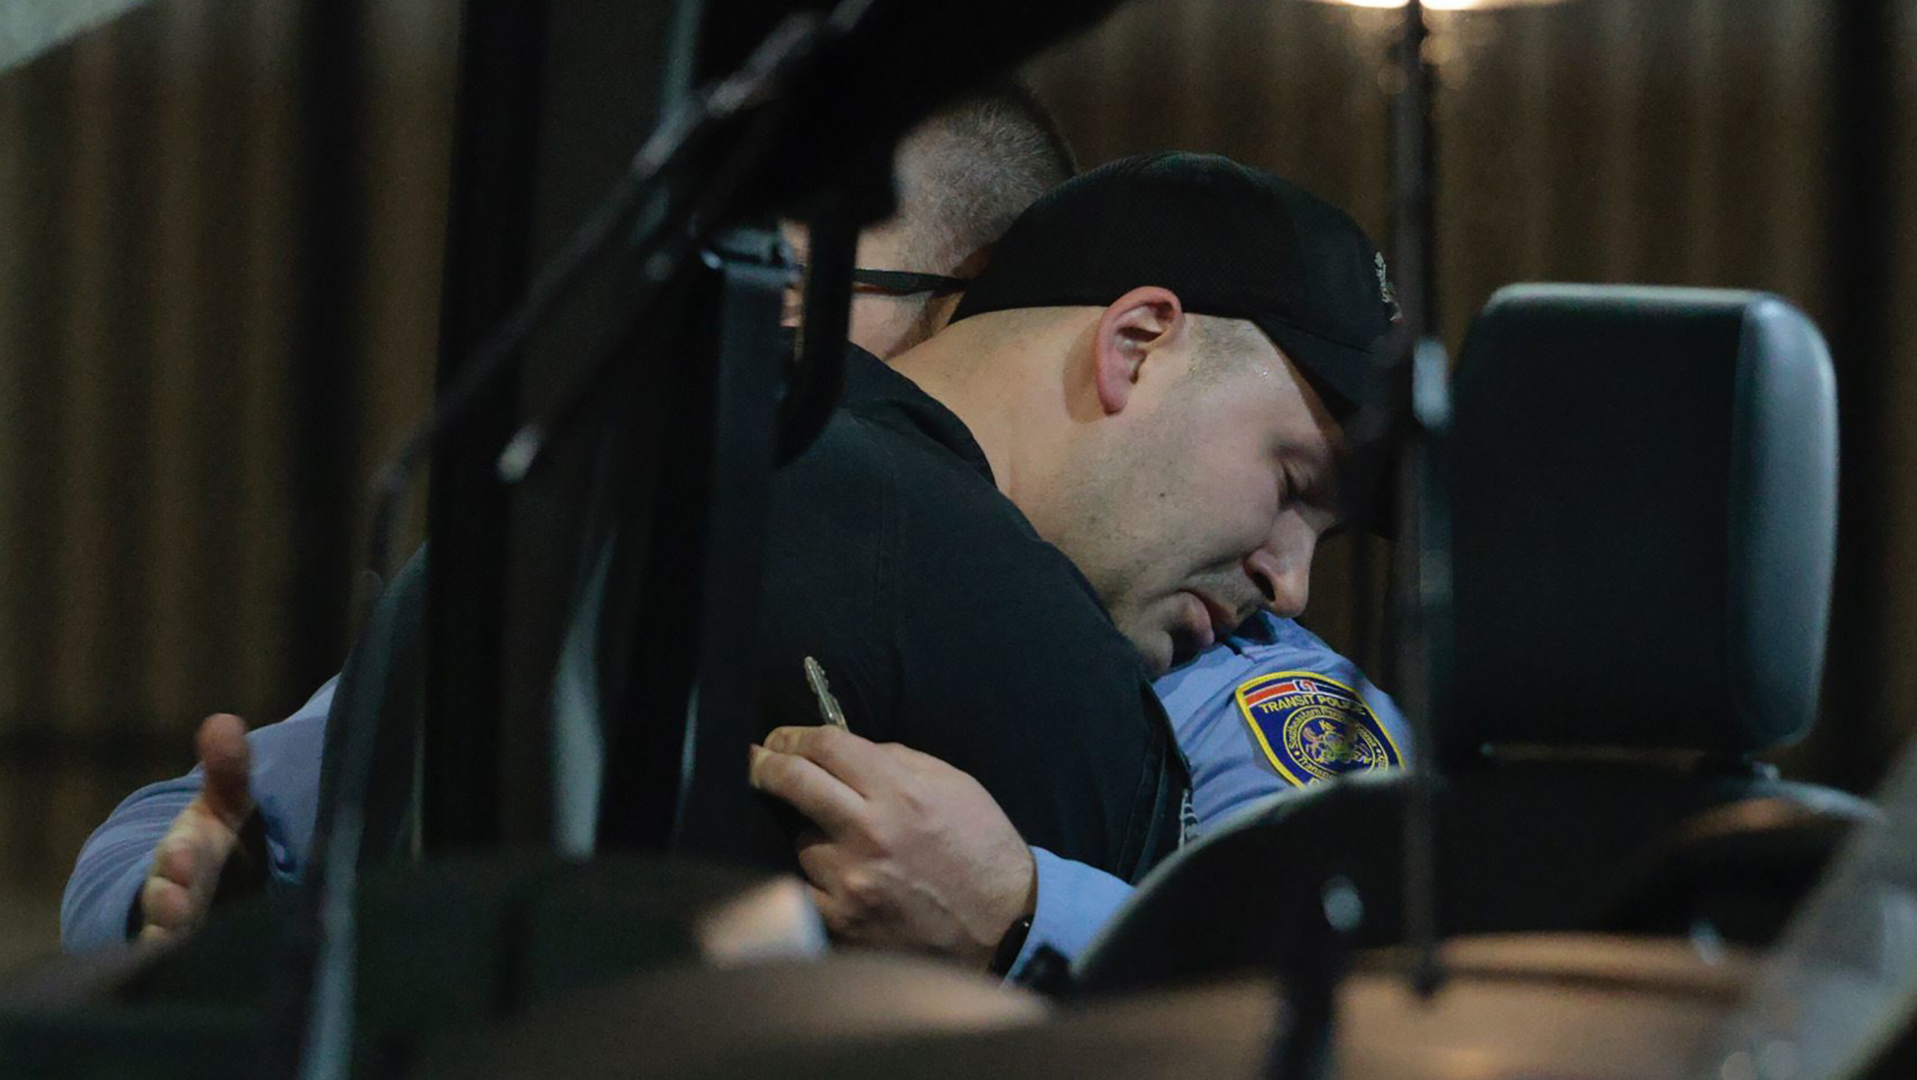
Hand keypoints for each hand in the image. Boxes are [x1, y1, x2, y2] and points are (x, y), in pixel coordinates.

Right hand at [137, 714, 252, 943]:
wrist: (202, 890)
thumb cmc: (218, 842)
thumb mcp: (225, 805)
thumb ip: (228, 770)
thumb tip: (225, 722)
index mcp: (185, 855)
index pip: (178, 856)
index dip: (180, 857)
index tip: (183, 852)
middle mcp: (177, 895)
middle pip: (167, 901)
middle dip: (170, 900)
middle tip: (175, 901)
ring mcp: (185, 930)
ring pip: (171, 937)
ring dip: (173, 938)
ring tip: (172, 941)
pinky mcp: (197, 955)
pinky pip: (189, 965)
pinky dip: (186, 966)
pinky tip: (196, 971)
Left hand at [748, 725, 1035, 969]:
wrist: (1005, 924)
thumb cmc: (981, 847)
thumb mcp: (953, 784)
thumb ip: (895, 761)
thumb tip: (843, 750)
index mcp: (900, 792)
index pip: (825, 746)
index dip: (792, 735)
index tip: (779, 739)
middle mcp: (870, 832)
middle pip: (793, 781)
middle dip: (765, 765)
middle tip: (755, 761)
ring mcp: (852, 880)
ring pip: (801, 841)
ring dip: (814, 837)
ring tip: (849, 849)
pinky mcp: (844, 920)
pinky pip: (802, 888)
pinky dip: (812, 880)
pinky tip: (833, 878)